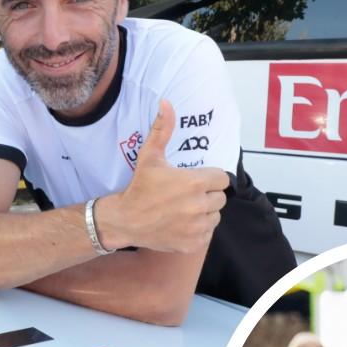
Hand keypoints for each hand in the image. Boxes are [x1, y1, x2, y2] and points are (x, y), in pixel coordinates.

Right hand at [98, 100, 228, 252]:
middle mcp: (199, 205)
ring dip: (205, 213)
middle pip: (220, 198)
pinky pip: (207, 234)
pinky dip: (198, 231)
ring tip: (184, 210)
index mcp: (194, 183)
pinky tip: (182, 224)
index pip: (222, 179)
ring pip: (215, 216)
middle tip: (187, 196)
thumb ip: (162, 129)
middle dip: (207, 196)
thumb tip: (166, 103)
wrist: (125, 220)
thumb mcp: (150, 156)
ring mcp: (197, 227)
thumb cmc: (139, 188)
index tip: (195, 181)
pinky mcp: (193, 243)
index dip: (210, 178)